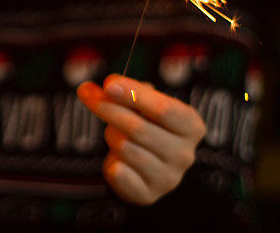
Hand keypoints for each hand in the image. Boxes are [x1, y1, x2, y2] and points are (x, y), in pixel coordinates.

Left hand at [77, 74, 205, 205]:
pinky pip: (119, 172)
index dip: (134, 94)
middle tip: (88, 94)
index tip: (109, 83)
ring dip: (111, 135)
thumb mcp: (144, 104)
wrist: (146, 167)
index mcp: (191, 126)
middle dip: (109, 109)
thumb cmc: (147, 125)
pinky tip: (117, 159)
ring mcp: (168, 178)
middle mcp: (185, 155)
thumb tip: (106, 87)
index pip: (163, 108)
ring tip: (115, 133)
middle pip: (138, 127)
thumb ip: (128, 91)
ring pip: (124, 147)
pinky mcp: (148, 195)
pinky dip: (112, 161)